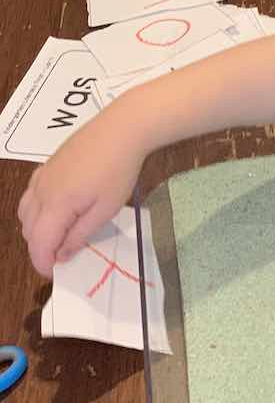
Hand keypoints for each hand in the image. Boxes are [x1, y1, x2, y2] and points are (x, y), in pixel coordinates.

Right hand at [17, 97, 147, 277]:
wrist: (121, 128)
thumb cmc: (118, 171)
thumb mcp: (106, 209)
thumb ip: (80, 235)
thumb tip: (61, 254)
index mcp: (55, 205)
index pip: (38, 244)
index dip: (43, 263)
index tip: (56, 273)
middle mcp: (41, 191)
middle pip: (27, 230)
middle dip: (40, 247)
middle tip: (64, 254)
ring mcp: (41, 175)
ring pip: (25, 212)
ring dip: (36, 229)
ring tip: (62, 234)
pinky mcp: (47, 165)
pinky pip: (31, 195)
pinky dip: (37, 210)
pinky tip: (59, 209)